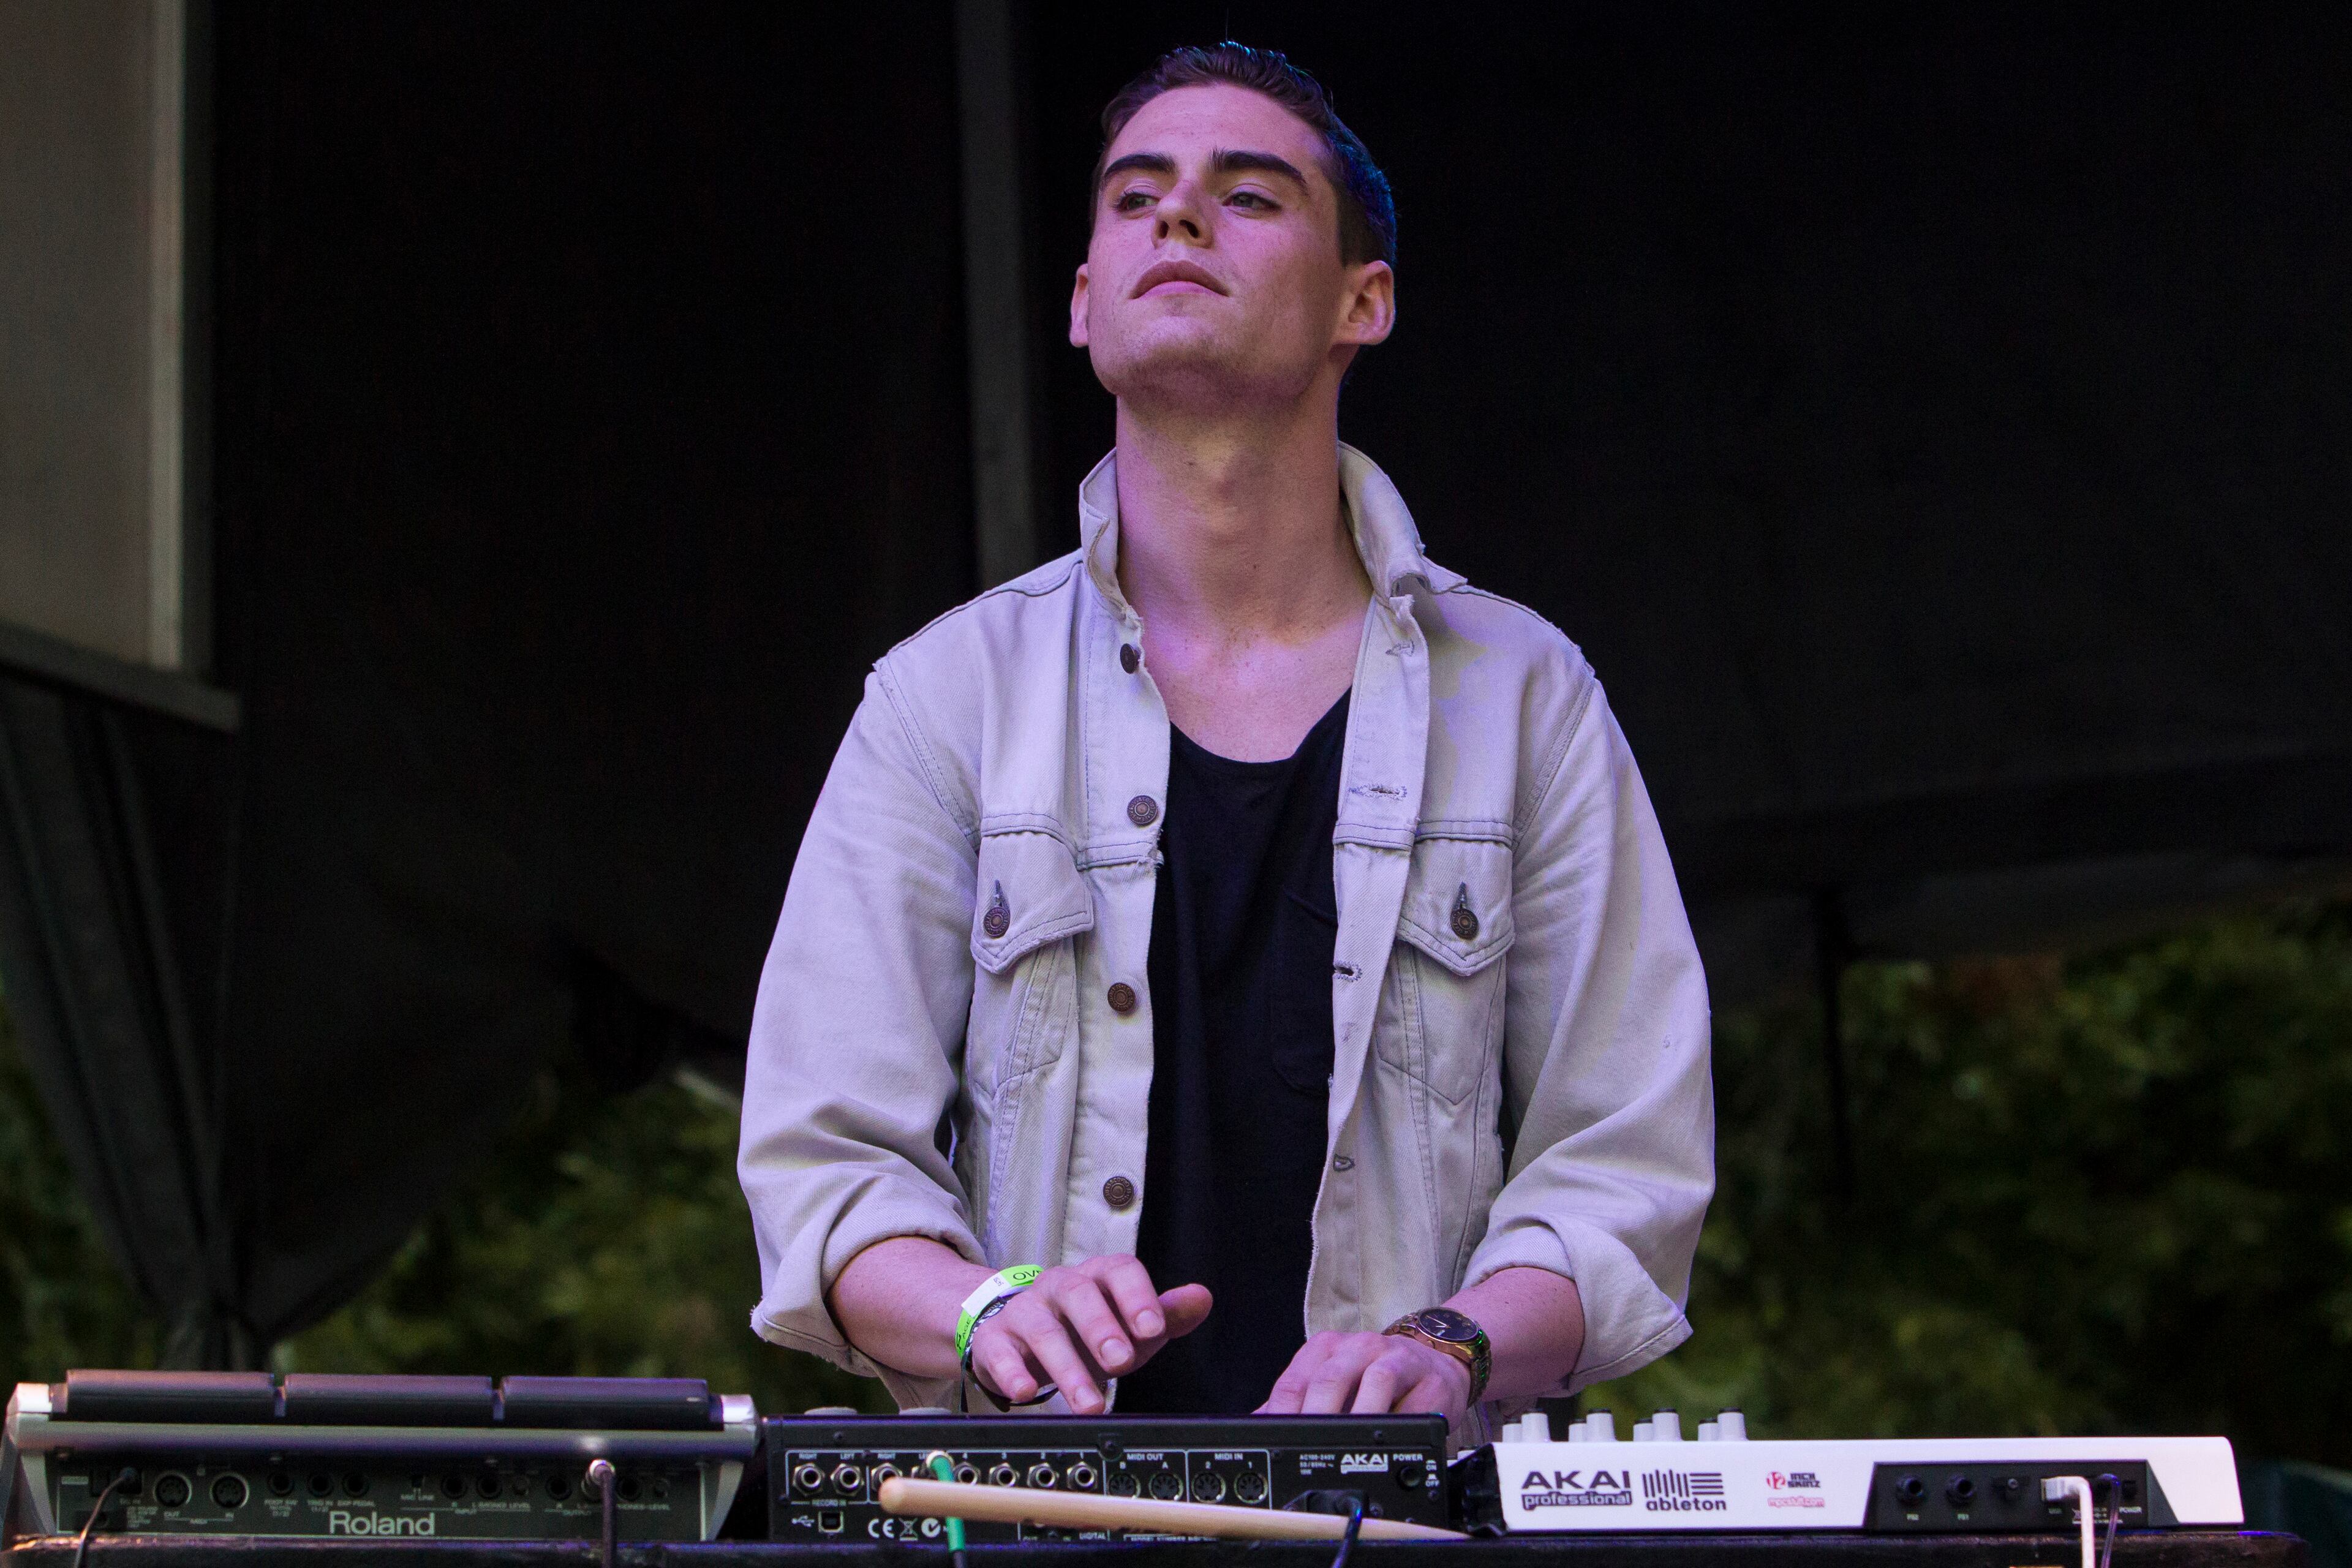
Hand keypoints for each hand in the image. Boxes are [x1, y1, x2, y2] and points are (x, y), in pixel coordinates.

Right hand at [967, 1254, 1212, 1413]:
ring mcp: (1024, 1311)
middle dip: (1101, 1328)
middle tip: (1121, 1362)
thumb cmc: (1083, 1329)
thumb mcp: (1128, 1324)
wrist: (1018, 1333)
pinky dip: (1011, 1373)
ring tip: (1089, 1402)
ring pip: (1043, 1330)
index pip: (1119, 1271)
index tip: (1154, 1329)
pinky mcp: (994, 1339)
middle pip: (1079, 1295)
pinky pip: (999, 1351)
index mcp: (1097, 1277)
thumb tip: (1202, 1298)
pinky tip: (1025, 1392)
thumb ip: (1165, 1315)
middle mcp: (1059, 1287)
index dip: (1137, 1297)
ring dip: (1066, 1368)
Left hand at [1256, 1330, 1472, 1425]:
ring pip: (1375, 1382)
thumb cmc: (1375, 1376)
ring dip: (1360, 1415)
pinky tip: (1391, 1439)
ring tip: (1350, 1445)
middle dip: (1316, 1415)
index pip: (1295, 1380)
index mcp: (1327, 1349)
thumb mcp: (1332, 1383)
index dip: (1281, 1414)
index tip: (1273, 1441)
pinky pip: (1414, 1401)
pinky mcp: (1429, 1379)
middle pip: (1331, 1379)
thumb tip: (1257, 1425)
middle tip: (1307, 1447)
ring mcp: (1396, 1359)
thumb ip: (1296, 1404)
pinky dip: (1401, 1422)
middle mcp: (1360, 1347)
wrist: (1435, 1362)